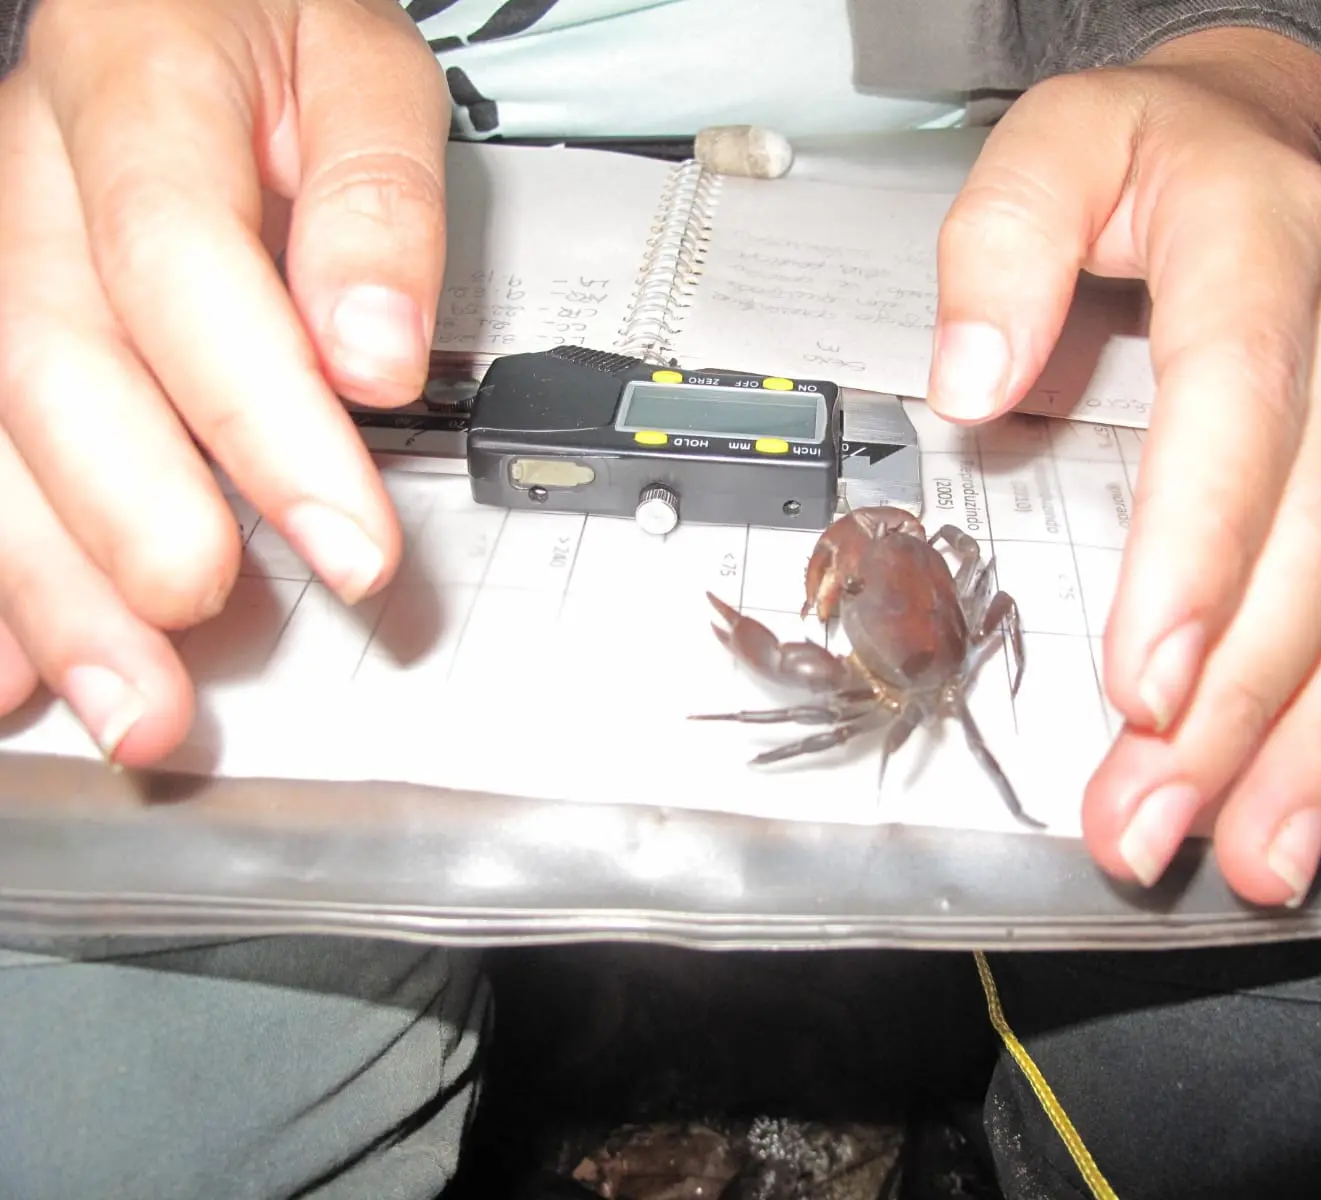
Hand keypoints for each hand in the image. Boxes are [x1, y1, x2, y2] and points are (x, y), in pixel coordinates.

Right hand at [0, 0, 448, 762]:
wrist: (179, 11)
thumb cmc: (278, 49)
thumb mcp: (362, 75)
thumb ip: (375, 201)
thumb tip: (372, 352)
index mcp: (135, 82)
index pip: (178, 265)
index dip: (262, 421)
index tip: (351, 545)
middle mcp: (26, 173)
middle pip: (50, 361)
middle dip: (134, 522)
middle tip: (215, 628)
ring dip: (48, 586)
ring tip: (129, 705)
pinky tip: (14, 676)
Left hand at [926, 28, 1320, 905]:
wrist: (1251, 140)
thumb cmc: (1138, 155)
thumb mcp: (1051, 146)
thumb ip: (1002, 243)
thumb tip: (971, 373)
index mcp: (1257, 254)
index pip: (1236, 411)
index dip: (1198, 554)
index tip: (1141, 683)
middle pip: (1310, 541)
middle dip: (1234, 701)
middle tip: (1151, 819)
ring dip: (1317, 741)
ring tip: (1258, 857)